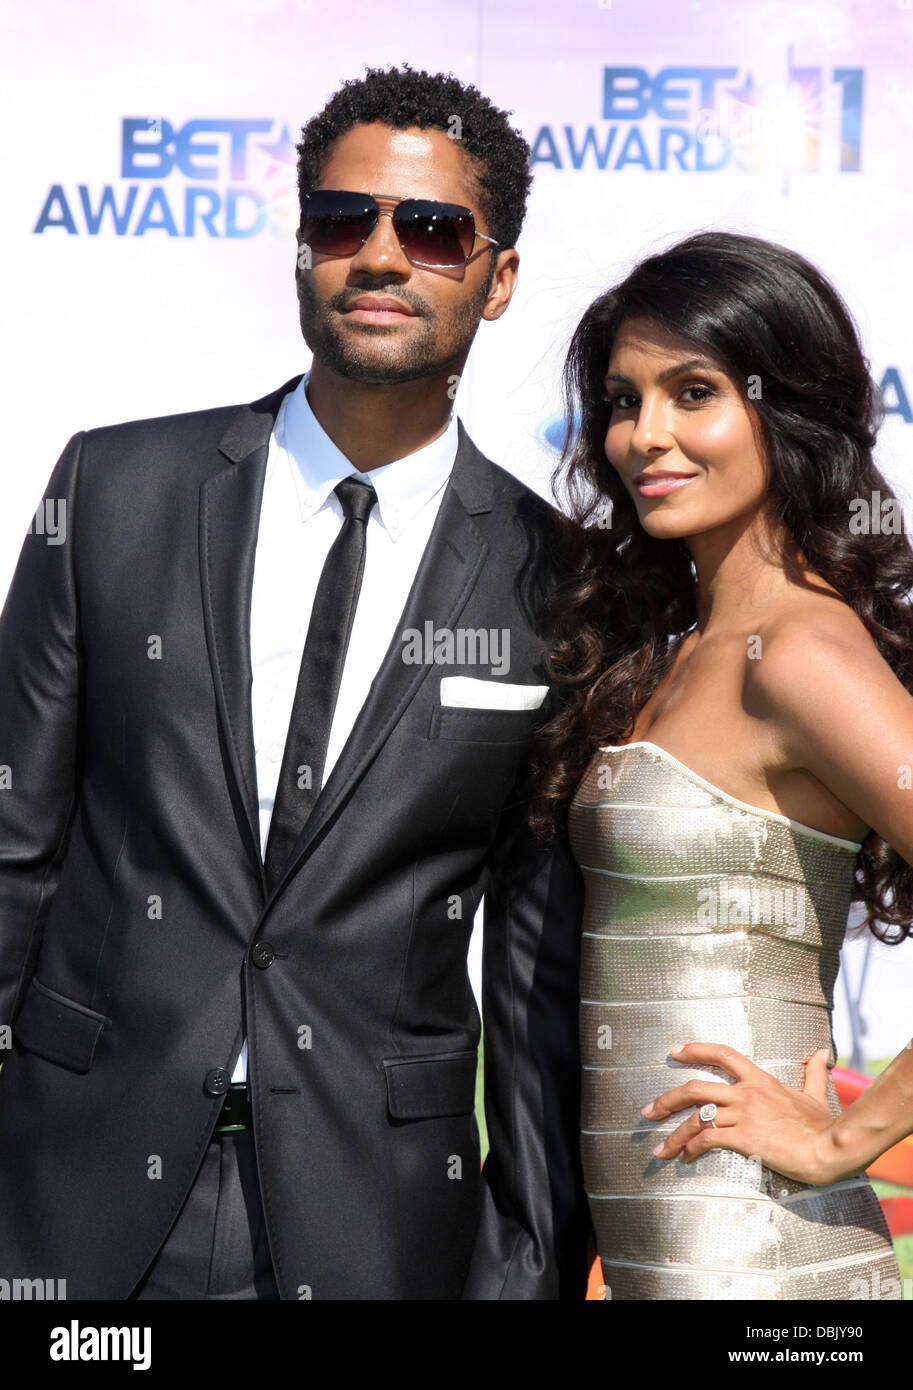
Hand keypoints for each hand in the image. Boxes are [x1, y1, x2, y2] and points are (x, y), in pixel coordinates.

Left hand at [641, 1042, 846, 1185]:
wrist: (828, 1147)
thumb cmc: (823, 1125)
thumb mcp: (815, 1094)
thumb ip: (813, 1072)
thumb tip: (821, 1053)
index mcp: (759, 1080)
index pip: (722, 1054)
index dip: (695, 1050)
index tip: (674, 1051)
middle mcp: (746, 1093)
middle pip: (695, 1089)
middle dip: (667, 1100)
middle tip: (648, 1111)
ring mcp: (743, 1114)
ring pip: (696, 1119)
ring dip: (674, 1135)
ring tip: (660, 1148)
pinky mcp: (744, 1137)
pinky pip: (708, 1140)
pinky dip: (691, 1148)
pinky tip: (685, 1158)